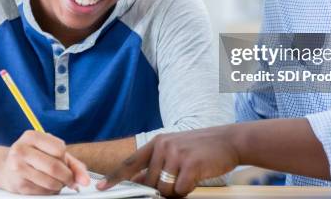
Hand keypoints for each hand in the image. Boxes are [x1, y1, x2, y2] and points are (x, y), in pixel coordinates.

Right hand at [0, 130, 89, 194]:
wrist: (5, 168)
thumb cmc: (34, 157)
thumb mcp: (51, 152)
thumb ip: (72, 163)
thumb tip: (85, 180)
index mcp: (31, 136)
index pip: (60, 149)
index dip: (66, 160)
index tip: (66, 165)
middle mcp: (21, 149)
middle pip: (55, 166)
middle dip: (67, 177)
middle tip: (69, 180)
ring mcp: (17, 167)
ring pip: (50, 181)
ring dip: (59, 185)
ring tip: (57, 182)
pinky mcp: (17, 184)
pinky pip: (42, 191)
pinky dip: (50, 191)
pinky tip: (45, 185)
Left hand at [98, 126, 239, 196]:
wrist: (229, 140)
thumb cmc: (202, 148)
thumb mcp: (176, 148)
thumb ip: (158, 163)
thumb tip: (142, 183)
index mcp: (157, 142)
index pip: (130, 162)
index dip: (115, 177)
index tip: (101, 187)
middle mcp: (163, 146)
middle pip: (149, 183)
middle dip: (161, 190)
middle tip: (178, 180)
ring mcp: (176, 154)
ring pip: (164, 189)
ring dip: (175, 191)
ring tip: (188, 177)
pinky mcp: (189, 164)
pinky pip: (180, 190)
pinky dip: (187, 190)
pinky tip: (196, 177)